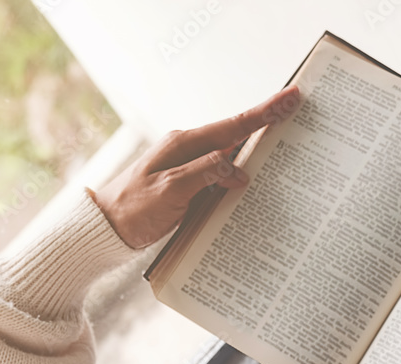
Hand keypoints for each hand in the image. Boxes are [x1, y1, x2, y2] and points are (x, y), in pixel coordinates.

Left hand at [91, 86, 300, 248]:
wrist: (106, 228)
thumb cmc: (133, 209)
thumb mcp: (171, 190)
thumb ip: (205, 174)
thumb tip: (238, 171)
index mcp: (185, 144)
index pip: (234, 126)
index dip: (265, 113)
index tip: (289, 97)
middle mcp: (188, 150)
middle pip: (236, 134)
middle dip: (266, 122)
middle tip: (294, 108)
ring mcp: (189, 167)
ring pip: (231, 154)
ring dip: (255, 148)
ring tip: (284, 137)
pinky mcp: (189, 184)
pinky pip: (220, 174)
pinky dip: (240, 172)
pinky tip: (253, 176)